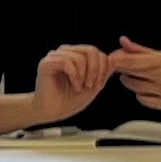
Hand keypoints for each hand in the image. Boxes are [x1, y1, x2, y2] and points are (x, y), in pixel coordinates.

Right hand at [0, 44, 118, 129]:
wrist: (52, 111)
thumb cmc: (69, 99)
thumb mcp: (93, 85)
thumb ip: (103, 73)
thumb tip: (113, 61)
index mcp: (76, 56)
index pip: (97, 52)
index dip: (103, 68)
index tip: (99, 85)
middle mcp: (66, 52)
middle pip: (91, 50)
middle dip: (96, 70)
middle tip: (91, 85)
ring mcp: (55, 56)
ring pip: (80, 57)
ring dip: (84, 75)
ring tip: (81, 88)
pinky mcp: (47, 63)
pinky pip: (67, 62)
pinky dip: (74, 76)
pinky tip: (74, 86)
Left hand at [109, 41, 160, 116]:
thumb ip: (141, 50)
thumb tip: (123, 41)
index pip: (130, 60)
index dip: (116, 60)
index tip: (111, 59)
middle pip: (129, 73)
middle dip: (124, 70)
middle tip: (127, 68)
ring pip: (133, 87)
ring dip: (132, 83)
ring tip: (142, 79)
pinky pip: (142, 99)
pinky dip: (142, 95)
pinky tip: (151, 90)